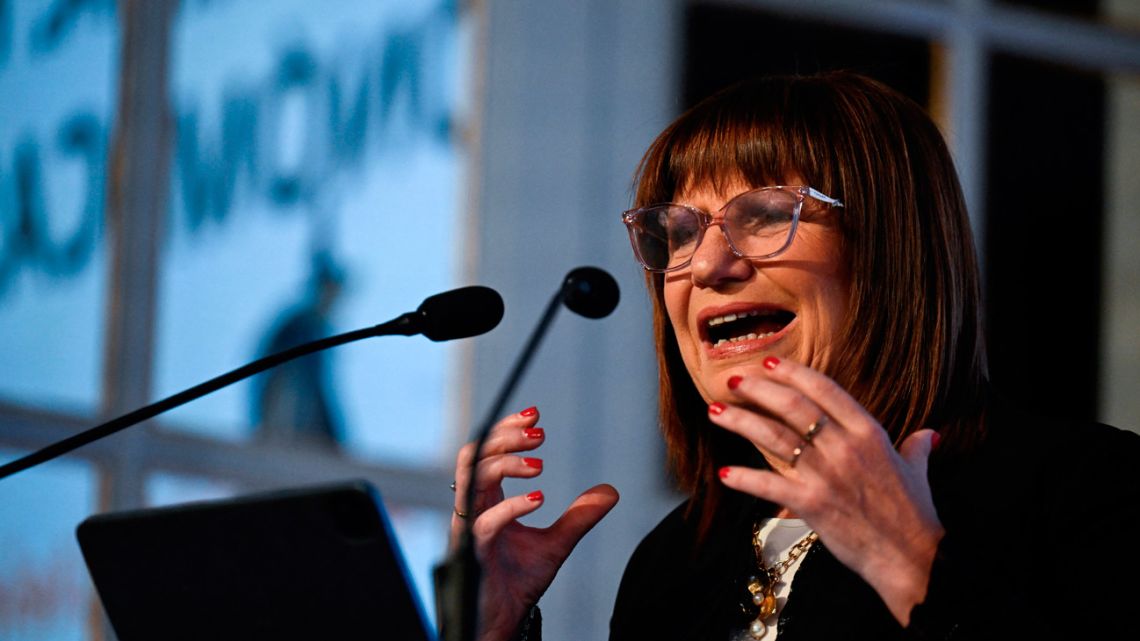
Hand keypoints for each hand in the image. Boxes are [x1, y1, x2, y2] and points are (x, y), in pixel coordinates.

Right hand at [450, 407, 618, 640]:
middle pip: (476, 456)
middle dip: (505, 437)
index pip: (488, 451)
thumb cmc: (518, 581)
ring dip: (505, 462)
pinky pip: (486, 521)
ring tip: (540, 463)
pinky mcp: (475, 552)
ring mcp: (470, 528)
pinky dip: (513, 505)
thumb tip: (611, 491)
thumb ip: (579, 516)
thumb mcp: (557, 544)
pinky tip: (540, 498)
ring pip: (473, 479)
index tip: (536, 413)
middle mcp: (473, 507)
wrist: (503, 621)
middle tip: (539, 432)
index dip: (508, 429)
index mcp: (487, 499)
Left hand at [708, 358, 942, 624]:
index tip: (770, 363)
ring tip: (716, 412)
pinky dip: (744, 478)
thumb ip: (916, 447)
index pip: (825, 390)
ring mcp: (826, 474)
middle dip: (758, 389)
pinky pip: (769, 485)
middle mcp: (845, 447)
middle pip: (793, 407)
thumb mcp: (918, 472)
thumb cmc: (914, 515)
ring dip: (741, 422)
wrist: (912, 558)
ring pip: (774, 438)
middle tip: (733, 379)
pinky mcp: (812, 504)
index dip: (794, 373)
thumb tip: (929, 434)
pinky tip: (724, 472)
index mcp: (869, 433)